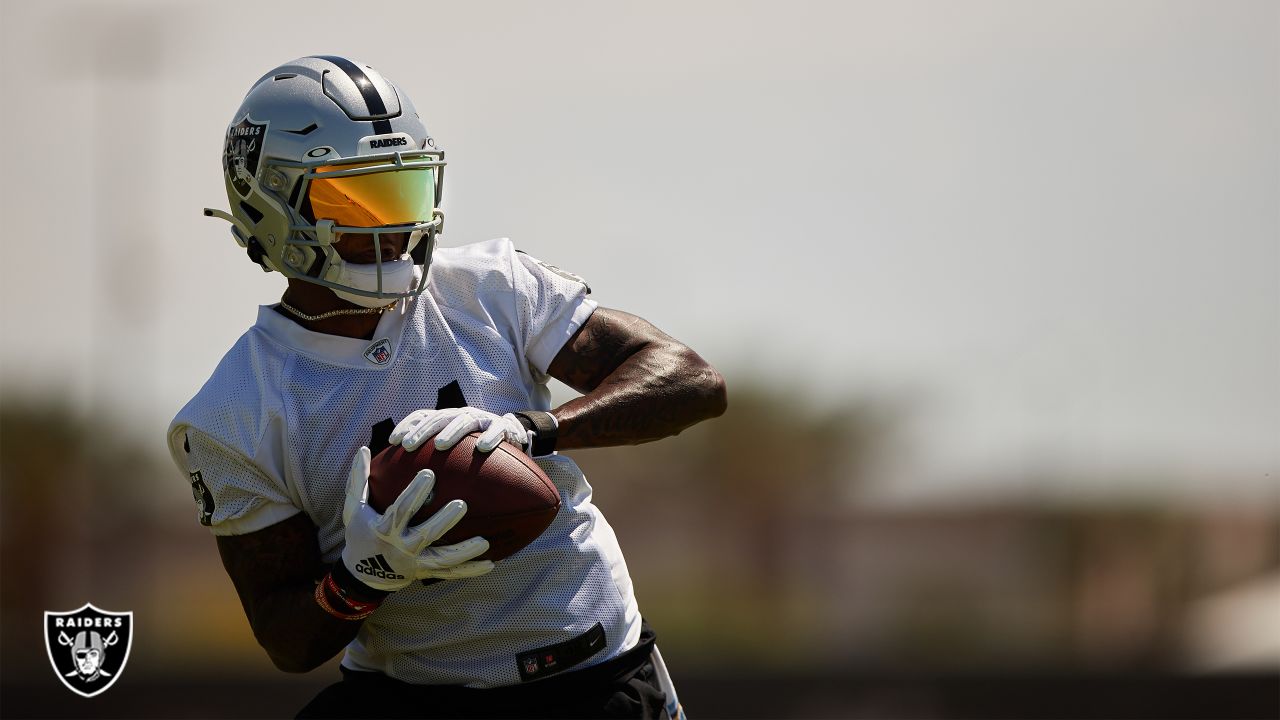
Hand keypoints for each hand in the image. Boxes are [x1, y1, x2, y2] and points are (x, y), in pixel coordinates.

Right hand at [339, 447, 492, 592]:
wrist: (361, 575)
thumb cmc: (360, 534)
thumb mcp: (354, 508)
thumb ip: (359, 480)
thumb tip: (364, 449)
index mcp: (384, 529)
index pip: (401, 510)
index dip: (414, 493)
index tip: (429, 473)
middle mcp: (401, 548)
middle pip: (426, 535)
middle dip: (444, 521)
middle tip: (462, 504)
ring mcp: (415, 563)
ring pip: (443, 559)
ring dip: (464, 552)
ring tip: (485, 542)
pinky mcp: (426, 573)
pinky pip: (451, 573)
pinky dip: (470, 570)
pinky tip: (491, 563)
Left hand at [390, 408, 528, 452]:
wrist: (512, 434)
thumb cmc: (476, 448)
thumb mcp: (455, 448)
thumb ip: (435, 457)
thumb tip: (406, 480)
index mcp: (447, 419)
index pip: (422, 416)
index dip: (407, 425)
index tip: (393, 441)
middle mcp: (462, 415)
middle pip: (439, 417)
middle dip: (422, 431)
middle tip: (409, 445)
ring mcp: (482, 419)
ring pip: (464, 420)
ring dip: (450, 431)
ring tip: (440, 444)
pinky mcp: (502, 427)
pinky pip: (496, 430)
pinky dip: (489, 437)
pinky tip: (482, 448)